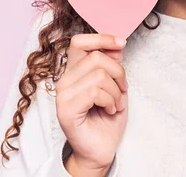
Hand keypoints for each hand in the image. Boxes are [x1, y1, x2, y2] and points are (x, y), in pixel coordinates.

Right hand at [55, 33, 128, 170]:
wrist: (102, 148)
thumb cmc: (107, 118)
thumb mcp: (115, 85)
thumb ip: (113, 64)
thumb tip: (117, 43)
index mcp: (74, 71)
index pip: (79, 42)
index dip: (102, 38)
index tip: (121, 43)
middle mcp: (65, 80)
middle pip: (97, 57)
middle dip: (119, 73)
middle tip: (122, 90)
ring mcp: (63, 95)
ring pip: (99, 75)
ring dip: (116, 92)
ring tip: (115, 104)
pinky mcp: (66, 109)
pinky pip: (95, 93)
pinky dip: (110, 101)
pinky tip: (109, 110)